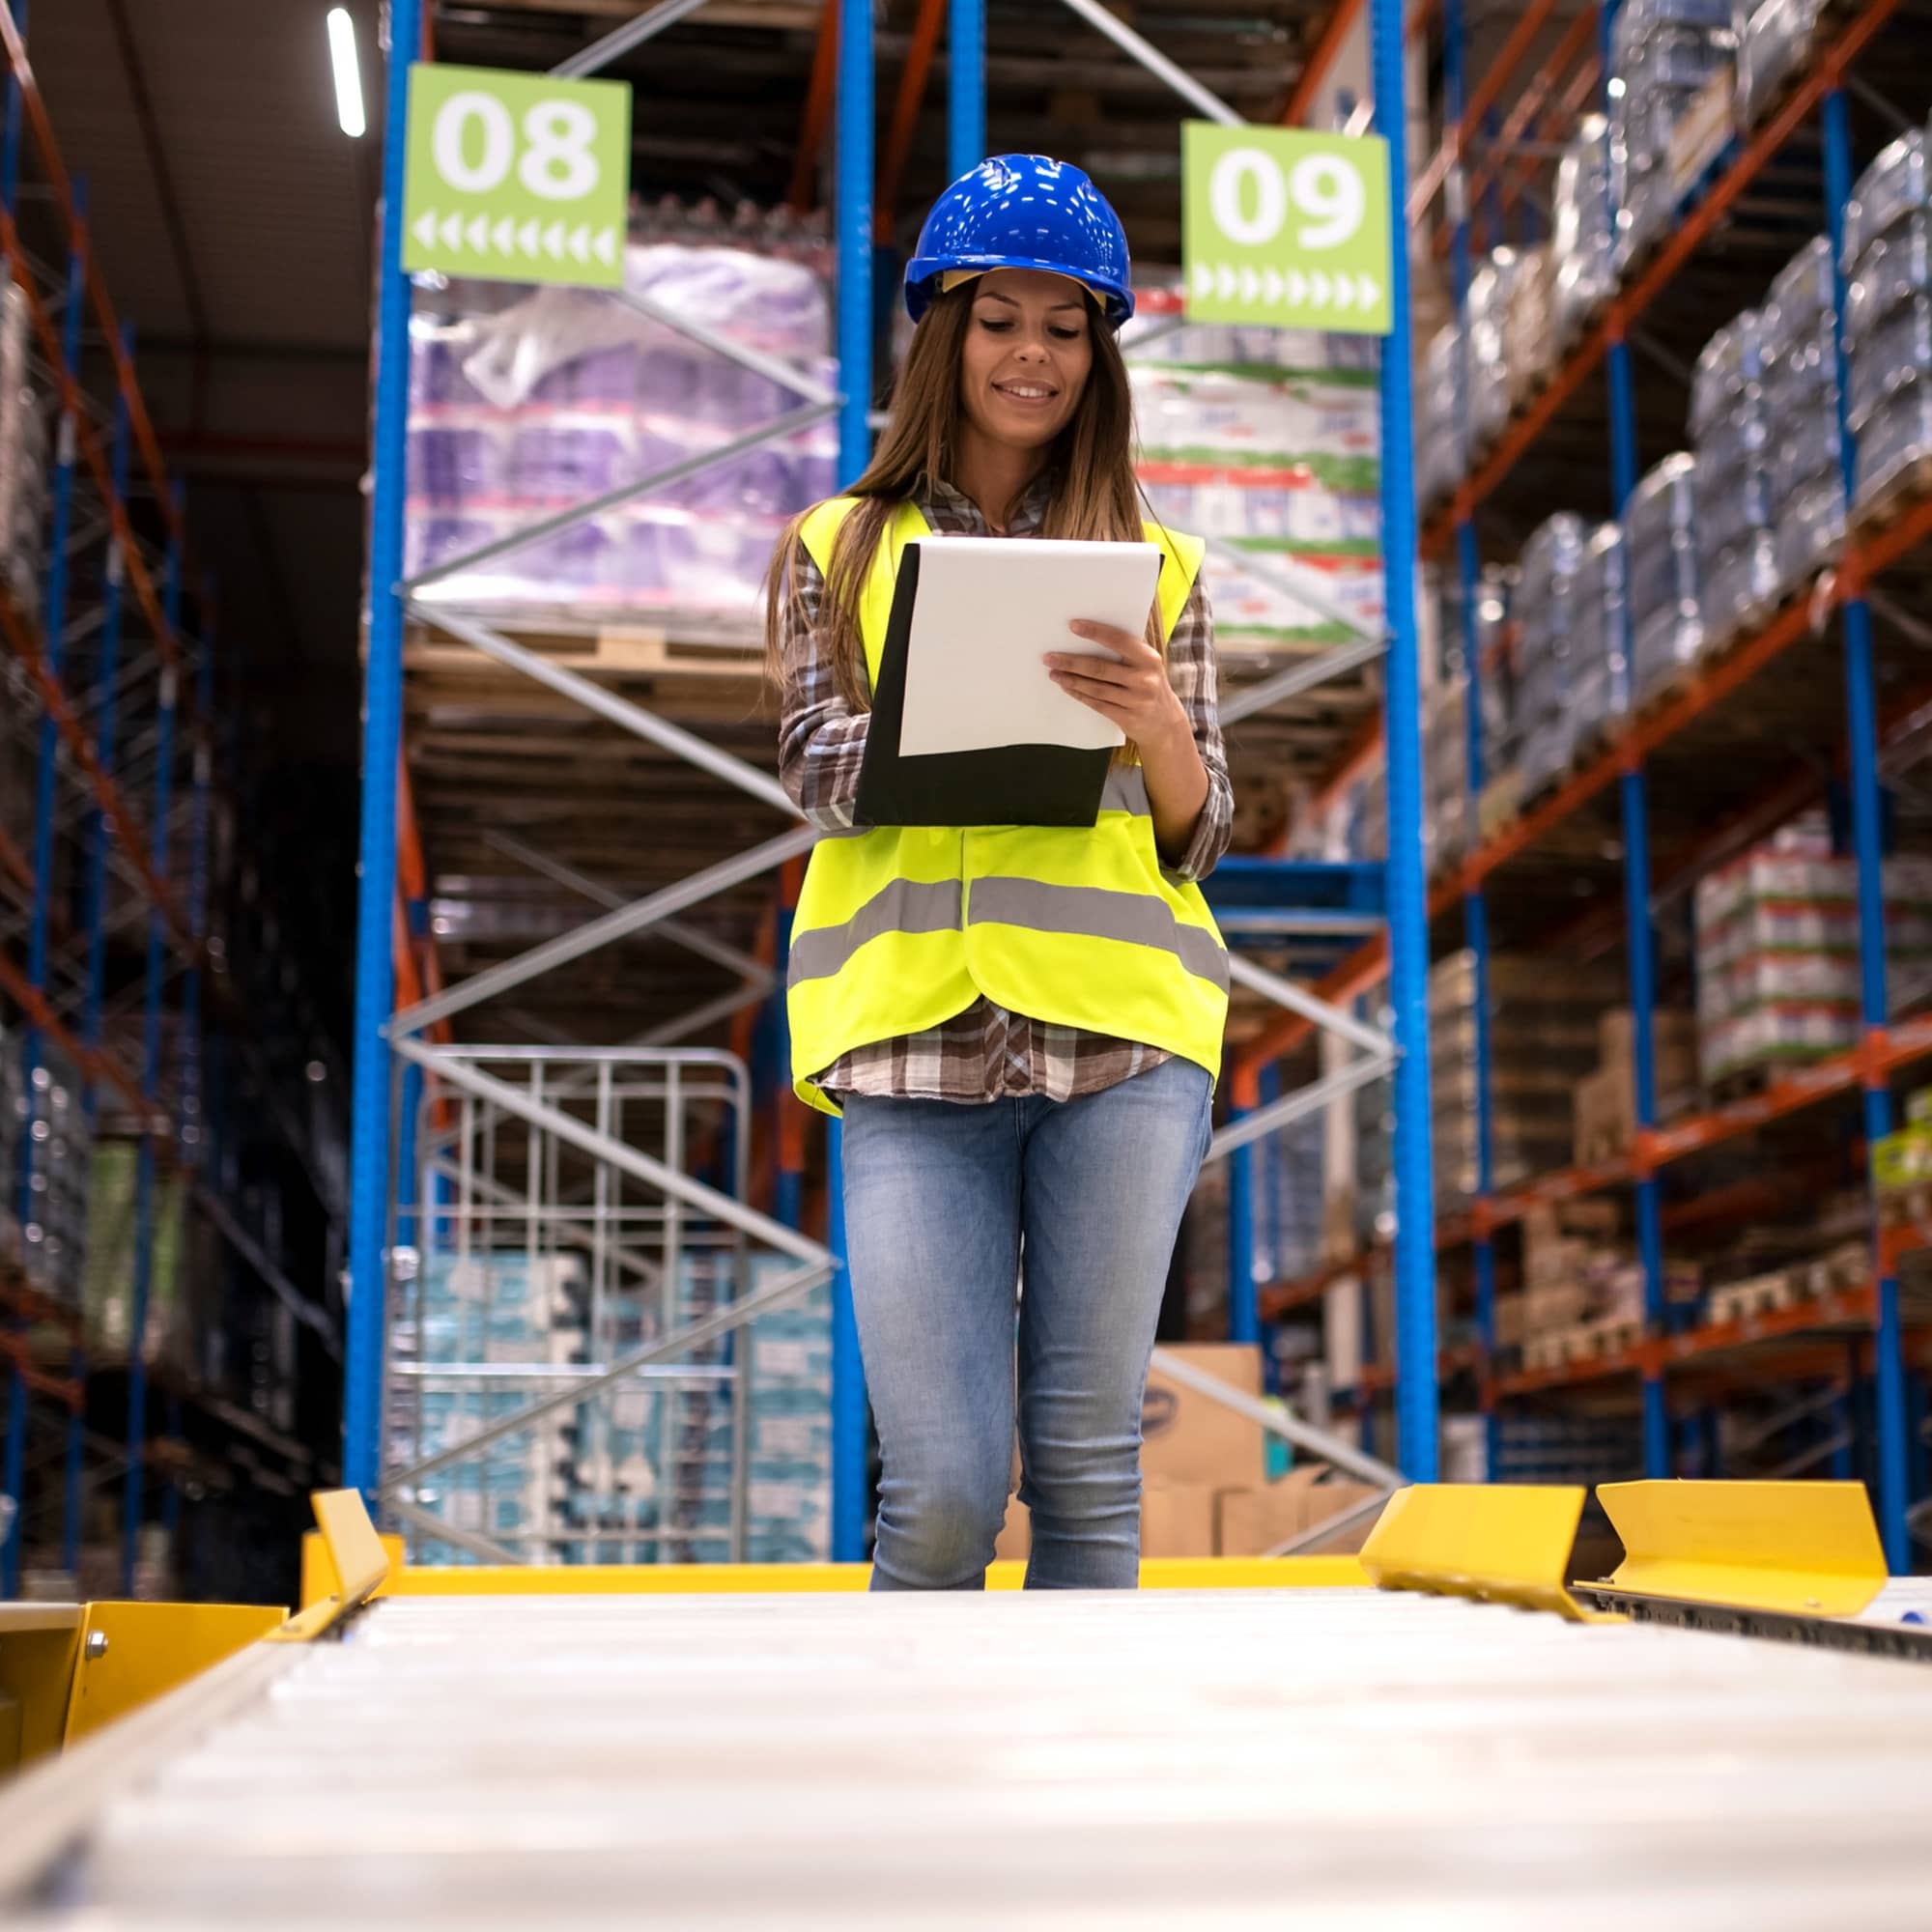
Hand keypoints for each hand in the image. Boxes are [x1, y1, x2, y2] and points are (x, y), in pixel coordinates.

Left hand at [1045, 621, 1187, 749]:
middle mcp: (1144, 679)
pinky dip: (1079, 695)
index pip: (1119, 640)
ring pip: (1095, 688)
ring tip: (1053, 672)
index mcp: (1149, 659)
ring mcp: (1136, 700)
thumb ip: (1128, 650)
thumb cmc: (1150, 685)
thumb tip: (1093, 632)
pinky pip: (1097, 704)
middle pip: (1100, 668)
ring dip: (1071, 680)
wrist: (1166, 724)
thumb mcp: (1148, 665)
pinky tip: (1066, 687)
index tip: (1073, 626)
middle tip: (1049, 657)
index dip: (1095, 632)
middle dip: (1071, 662)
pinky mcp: (1127, 718)